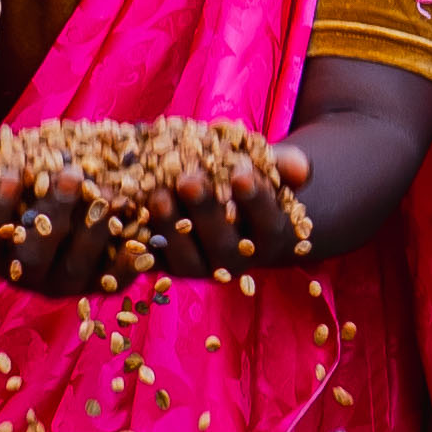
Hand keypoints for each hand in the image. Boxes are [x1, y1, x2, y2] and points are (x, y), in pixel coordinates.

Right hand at [0, 151, 123, 297]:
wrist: (35, 213)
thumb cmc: (4, 191)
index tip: (11, 174)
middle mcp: (23, 277)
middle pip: (33, 256)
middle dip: (54, 214)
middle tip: (71, 175)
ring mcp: (61, 283)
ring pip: (75, 269)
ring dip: (93, 232)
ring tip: (108, 193)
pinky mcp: (97, 282)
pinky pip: (113, 278)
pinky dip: (129, 259)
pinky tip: (142, 229)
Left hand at [143, 141, 315, 280]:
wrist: (228, 204)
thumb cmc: (251, 179)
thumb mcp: (267, 167)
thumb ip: (282, 165)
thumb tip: (303, 167)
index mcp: (268, 238)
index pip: (267, 224)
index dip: (255, 200)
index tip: (243, 173)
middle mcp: (236, 261)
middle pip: (223, 246)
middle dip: (205, 212)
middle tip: (188, 180)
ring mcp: (200, 266)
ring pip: (187, 260)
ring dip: (170, 229)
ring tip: (158, 194)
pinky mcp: (168, 266)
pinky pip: (153, 261)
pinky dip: (138, 244)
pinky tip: (128, 215)